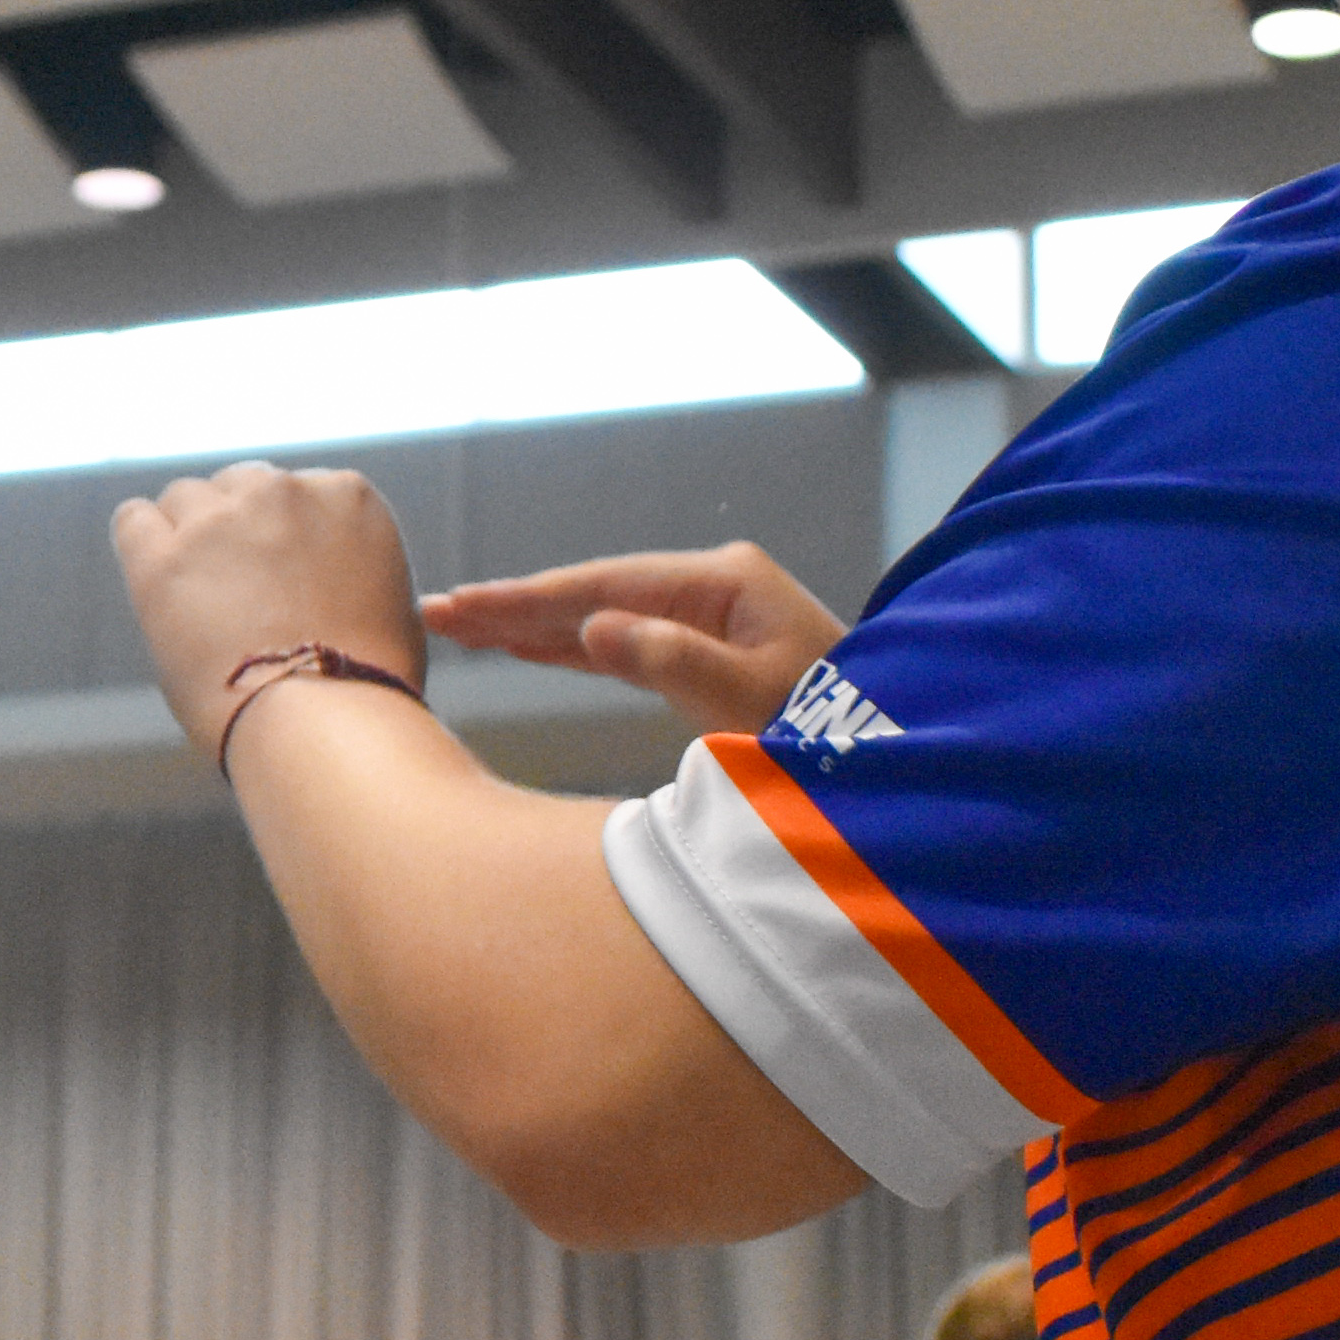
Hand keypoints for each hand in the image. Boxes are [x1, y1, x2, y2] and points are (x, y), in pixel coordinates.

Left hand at [113, 466, 424, 756]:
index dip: (283, 537)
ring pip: (185, 498)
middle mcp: (284, 492)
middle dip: (235, 530)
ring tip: (201, 603)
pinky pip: (133, 520)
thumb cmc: (365, 686)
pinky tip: (156, 585)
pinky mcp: (163, 558)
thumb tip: (319, 573)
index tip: (280, 579)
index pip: (295, 488)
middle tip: (238, 593)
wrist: (325, 724)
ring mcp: (220, 521)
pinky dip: (141, 544)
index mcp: (346, 496)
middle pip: (238, 485)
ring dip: (188, 538)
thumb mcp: (389, 604)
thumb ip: (350, 563)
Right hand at [421, 542, 846, 734]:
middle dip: (516, 606)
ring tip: (464, 628)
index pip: (604, 586)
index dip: (527, 600)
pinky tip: (533, 649)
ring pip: (606, 617)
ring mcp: (715, 618)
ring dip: (537, 626)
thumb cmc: (844, 733)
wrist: (902, 757)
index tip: (461, 606)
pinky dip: (577, 647)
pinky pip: (630, 644)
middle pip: (595, 593)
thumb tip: (594, 628)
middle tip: (437, 613)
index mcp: (724, 582)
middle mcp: (716, 588)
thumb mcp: (756, 700)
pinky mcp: (714, 653)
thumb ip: (673, 662)